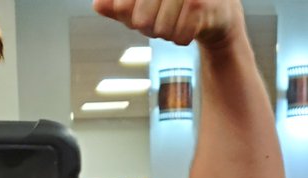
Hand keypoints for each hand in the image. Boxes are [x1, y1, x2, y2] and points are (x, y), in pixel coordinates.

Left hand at [92, 0, 244, 46]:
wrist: (216, 9)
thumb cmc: (174, 4)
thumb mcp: (143, 3)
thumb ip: (119, 4)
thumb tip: (98, 6)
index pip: (124, 6)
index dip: (128, 13)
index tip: (141, 10)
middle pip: (140, 20)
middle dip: (149, 27)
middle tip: (163, 18)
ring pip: (159, 30)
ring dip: (167, 33)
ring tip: (178, 19)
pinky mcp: (199, 5)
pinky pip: (177, 37)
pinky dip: (182, 38)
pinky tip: (190, 25)